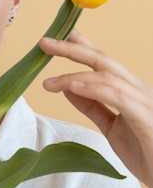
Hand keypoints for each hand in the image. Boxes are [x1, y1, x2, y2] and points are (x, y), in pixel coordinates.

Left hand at [39, 30, 152, 187]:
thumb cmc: (146, 154)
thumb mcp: (112, 128)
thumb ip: (92, 107)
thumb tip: (67, 88)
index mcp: (130, 90)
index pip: (102, 60)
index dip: (80, 44)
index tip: (58, 33)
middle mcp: (138, 89)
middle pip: (102, 59)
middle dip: (72, 48)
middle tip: (44, 42)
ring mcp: (144, 100)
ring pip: (106, 76)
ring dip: (73, 76)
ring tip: (48, 82)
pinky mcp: (145, 116)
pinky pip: (116, 96)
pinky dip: (93, 89)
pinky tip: (72, 87)